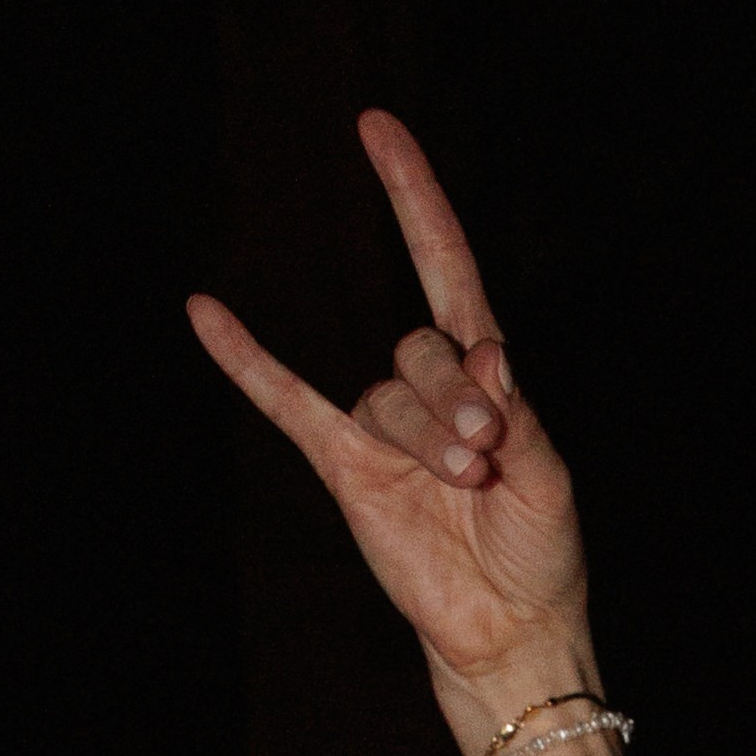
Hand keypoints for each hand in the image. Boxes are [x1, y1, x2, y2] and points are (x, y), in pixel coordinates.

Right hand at [187, 112, 594, 729]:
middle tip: (487, 456)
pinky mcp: (345, 464)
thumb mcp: (549, 477)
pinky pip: (287, 401)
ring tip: (463, 483)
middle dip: (460, 400)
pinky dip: (247, 360)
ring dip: (429, 435)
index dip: (414, 200)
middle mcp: (430, 390)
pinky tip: (206, 312)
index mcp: (487, 378)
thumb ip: (517, 412)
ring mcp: (383, 425)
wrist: (508, 627)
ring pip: (387, 392)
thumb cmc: (541, 552)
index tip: (377, 128)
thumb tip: (485, 352)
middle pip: (424, 348)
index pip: (445, 268)